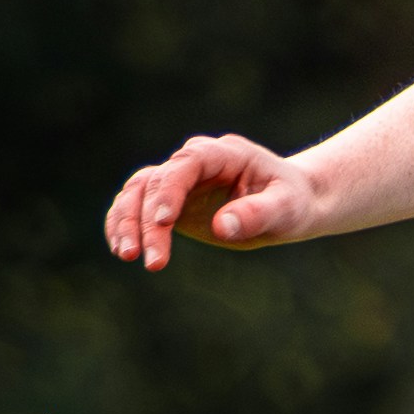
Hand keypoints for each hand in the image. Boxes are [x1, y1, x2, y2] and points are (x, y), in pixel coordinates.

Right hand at [104, 132, 316, 266]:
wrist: (290, 202)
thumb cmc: (291, 200)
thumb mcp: (286, 208)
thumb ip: (257, 213)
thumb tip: (222, 227)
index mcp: (223, 153)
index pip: (185, 165)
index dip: (170, 191)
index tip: (165, 222)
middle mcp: (194, 161)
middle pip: (156, 183)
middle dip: (148, 222)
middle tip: (152, 260)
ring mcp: (178, 179)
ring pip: (137, 192)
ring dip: (126, 222)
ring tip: (127, 255)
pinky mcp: (170, 200)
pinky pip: (135, 206)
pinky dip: (123, 224)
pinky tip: (121, 249)